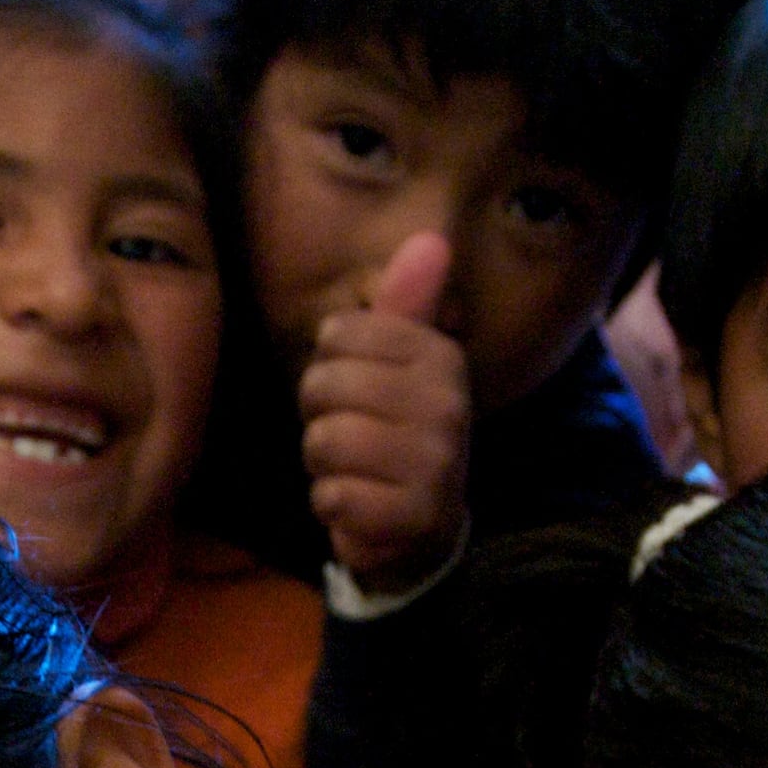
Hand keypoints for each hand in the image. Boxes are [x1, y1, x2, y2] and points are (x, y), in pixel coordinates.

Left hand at [298, 234, 469, 595]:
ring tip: (355, 471)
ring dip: (323, 464)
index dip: (328, 363)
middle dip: (319, 415)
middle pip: (323, 384)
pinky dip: (334, 505)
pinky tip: (361, 508)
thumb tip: (432, 238)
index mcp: (439, 356)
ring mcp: (437, 462)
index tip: (357, 389)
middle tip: (351, 435)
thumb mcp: (399, 364)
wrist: (423, 528)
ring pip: (324, 441)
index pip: (338, 332)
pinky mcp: (417, 516)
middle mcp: (448, 404)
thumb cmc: (396, 434)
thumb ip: (406, 304)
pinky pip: (333, 497)